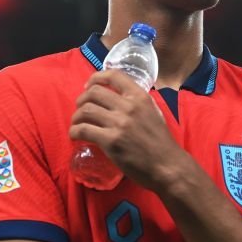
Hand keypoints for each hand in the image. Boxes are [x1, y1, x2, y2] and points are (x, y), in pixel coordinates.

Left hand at [68, 69, 187, 189]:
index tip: (88, 85)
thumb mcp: (153, 113)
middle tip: (80, 109)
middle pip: (93, 92)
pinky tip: (75, 136)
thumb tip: (119, 98)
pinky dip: (74, 132)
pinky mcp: (111, 141)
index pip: (113, 75)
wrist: (167, 166)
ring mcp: (119, 123)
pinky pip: (83, 130)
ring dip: (76, 117)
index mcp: (140, 97)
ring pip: (85, 110)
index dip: (96, 77)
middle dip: (81, 100)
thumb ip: (137, 103)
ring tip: (77, 124)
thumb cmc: (161, 142)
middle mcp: (129, 106)